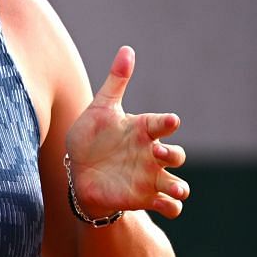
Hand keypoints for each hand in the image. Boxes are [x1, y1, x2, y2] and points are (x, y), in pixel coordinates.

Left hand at [65, 46, 189, 219]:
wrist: (77, 173)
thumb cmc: (90, 138)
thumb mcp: (100, 109)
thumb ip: (116, 81)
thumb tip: (127, 49)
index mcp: (143, 131)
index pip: (162, 125)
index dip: (167, 124)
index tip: (169, 122)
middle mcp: (151, 154)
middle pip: (176, 155)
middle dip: (172, 154)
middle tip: (156, 152)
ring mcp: (150, 177)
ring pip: (177, 183)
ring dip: (180, 187)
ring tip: (175, 190)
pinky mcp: (144, 198)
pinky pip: (168, 206)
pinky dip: (172, 207)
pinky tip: (166, 205)